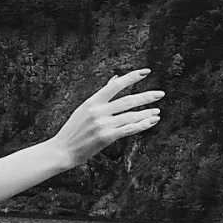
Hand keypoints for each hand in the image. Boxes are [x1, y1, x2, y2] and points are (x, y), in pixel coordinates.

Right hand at [49, 70, 163, 166]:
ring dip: (147, 113)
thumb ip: (102, 94)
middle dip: (146, 97)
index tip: (146, 72)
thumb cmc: (73, 130)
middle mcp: (97, 111)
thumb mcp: (84, 109)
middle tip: (161, 94)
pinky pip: (129, 129)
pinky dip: (142, 125)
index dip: (132, 77)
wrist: (61, 150)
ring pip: (131, 116)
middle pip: (128, 100)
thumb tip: (115, 78)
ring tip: (157, 112)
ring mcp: (102, 124)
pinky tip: (151, 122)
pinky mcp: (106, 137)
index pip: (115, 85)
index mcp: (92, 101)